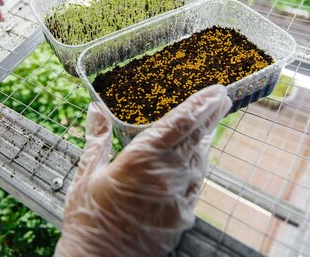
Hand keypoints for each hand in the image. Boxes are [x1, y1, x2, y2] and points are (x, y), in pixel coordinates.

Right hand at [55, 85, 231, 256]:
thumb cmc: (89, 220)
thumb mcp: (87, 174)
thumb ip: (97, 138)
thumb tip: (96, 109)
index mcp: (142, 160)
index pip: (179, 124)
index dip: (199, 104)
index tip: (214, 91)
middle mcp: (167, 176)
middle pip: (196, 138)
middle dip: (211, 115)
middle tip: (222, 97)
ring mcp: (178, 197)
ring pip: (200, 160)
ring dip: (206, 139)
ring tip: (211, 122)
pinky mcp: (182, 216)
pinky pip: (197, 183)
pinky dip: (200, 165)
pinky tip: (197, 158)